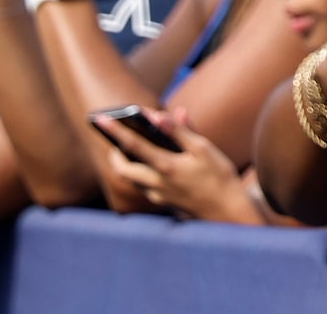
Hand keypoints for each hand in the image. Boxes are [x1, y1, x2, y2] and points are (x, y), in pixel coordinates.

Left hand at [93, 108, 264, 223]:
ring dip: (127, 165)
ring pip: (132, 179)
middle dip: (114, 154)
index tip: (100, 118)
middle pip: (122, 169)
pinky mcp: (164, 202)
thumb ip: (181, 131)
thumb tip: (159, 116)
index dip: (115, 130)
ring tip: (132, 149)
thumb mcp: (203, 149)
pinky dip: (143, 173)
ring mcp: (158, 195)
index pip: (133, 145)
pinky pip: (145, 186)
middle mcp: (156, 183)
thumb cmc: (218, 176)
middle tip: (115, 140)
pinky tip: (155, 165)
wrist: (226, 210)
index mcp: (166, 166)